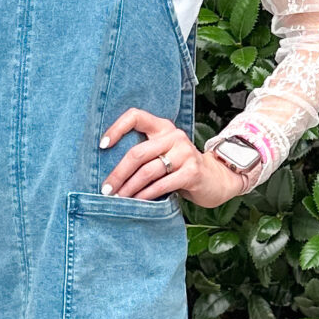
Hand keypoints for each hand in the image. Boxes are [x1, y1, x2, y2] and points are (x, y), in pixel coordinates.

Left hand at [99, 109, 247, 209]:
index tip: (102, 145)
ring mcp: (185, 153)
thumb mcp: (164, 153)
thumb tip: (108, 167)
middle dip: (118, 173)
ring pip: (147, 171)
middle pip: (137, 153)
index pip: (136, 116)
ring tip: (119, 198)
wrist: (216, 179)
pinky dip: (146, 195)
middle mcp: (174, 136)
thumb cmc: (181, 167)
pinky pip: (161, 185)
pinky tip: (137, 202)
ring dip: (129, 188)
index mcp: (163, 127)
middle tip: (106, 189)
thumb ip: (144, 152)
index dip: (116, 128)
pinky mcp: (192, 172)